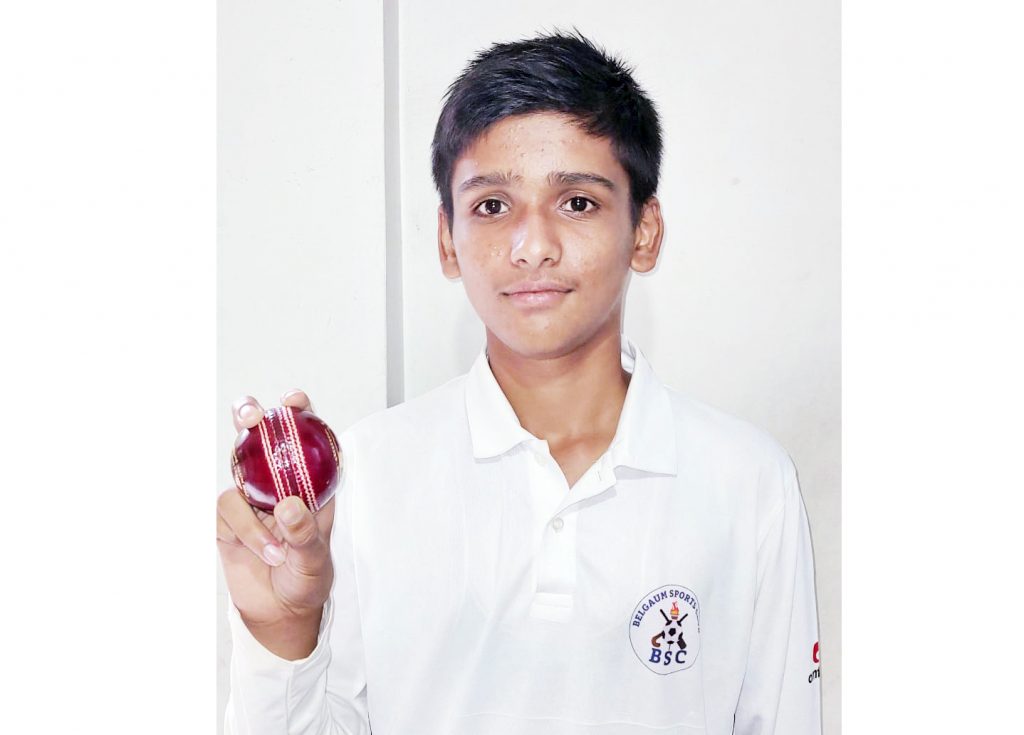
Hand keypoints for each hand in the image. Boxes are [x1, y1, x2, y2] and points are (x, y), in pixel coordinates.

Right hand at [217, 389, 335, 632]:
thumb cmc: (307, 579)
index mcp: (308, 481)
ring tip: (277, 552)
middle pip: (256, 437)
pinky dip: (244, 531)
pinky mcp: (225, 520)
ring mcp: (248, 498)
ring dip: (253, 514)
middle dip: (249, 417)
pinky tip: (264, 553)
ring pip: (236, 476)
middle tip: (250, 414)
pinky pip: (226, 510)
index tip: (293, 400)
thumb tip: (290, 505)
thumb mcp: (315, 559)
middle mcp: (275, 482)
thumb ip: (305, 533)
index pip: (303, 437)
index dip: (297, 411)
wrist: (280, 612)